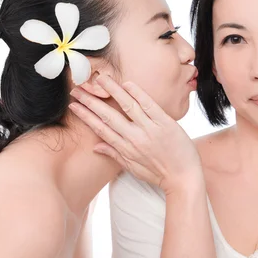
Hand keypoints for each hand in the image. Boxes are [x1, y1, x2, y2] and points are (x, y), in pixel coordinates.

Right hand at [69, 75, 202, 192]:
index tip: (73, 105)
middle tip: (77, 89)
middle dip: (90, 101)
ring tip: (100, 78)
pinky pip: (149, 105)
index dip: (85, 115)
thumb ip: (115, 155)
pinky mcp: (165, 124)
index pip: (101, 128)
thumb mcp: (134, 169)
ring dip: (112, 91)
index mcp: (125, 149)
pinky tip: (127, 84)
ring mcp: (150, 130)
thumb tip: (96, 146)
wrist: (184, 179)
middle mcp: (135, 138)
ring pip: (127, 106)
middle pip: (108, 115)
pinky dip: (138, 94)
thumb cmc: (160, 175)